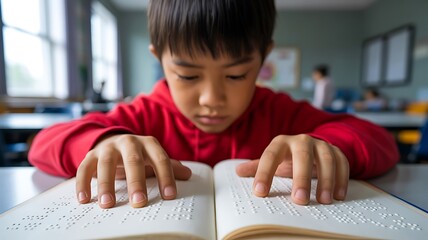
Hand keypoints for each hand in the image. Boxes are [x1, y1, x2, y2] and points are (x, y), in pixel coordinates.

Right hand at [75, 134, 191, 208]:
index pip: (160, 159)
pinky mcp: (91, 154)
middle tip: (139, 202)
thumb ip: (169, 166)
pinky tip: (84, 200)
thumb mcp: (154, 158)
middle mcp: (129, 142)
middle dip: (136, 182)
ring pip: (106, 163)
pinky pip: (84, 168)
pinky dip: (83, 184)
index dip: (166, 177)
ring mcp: (108, 147)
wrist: (112, 140)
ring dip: (106, 184)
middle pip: (133, 160)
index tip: (169, 196)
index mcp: (148, 144)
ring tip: (108, 205)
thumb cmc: (138, 155)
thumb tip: (188, 174)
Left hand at [236, 134, 348, 204]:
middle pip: (302, 156)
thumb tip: (237, 171)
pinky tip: (339, 195)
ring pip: (326, 159)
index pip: (269, 156)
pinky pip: (342, 162)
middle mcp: (301, 141)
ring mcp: (320, 144)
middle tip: (300, 201)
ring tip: (324, 200)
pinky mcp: (336, 151)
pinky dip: (342, 178)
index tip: (260, 192)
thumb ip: (257, 166)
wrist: (311, 145)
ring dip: (326, 180)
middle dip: (301, 178)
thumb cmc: (287, 157)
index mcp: (281, 143)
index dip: (264, 174)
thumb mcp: (273, 159)